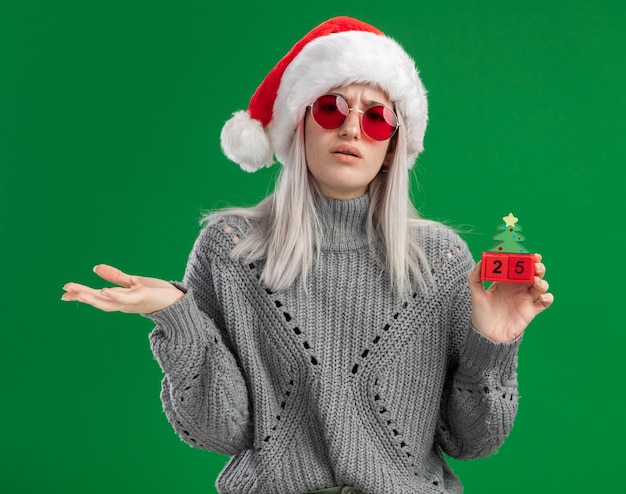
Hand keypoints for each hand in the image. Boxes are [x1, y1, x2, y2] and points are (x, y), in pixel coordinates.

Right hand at [62, 264, 183, 313]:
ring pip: (110, 302)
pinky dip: (114, 295)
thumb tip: (96, 268)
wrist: (178, 302)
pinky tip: (104, 290)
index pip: (97, 296)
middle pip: (100, 301)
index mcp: (120, 299)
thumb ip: (116, 277)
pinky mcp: (143, 297)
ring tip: (79, 293)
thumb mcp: (133, 283)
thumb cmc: (156, 293)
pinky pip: (127, 297)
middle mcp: (124, 303)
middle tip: (65, 292)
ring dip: (94, 298)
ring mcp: (133, 302)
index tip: (64, 292)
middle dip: (83, 296)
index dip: (81, 294)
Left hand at [467, 254, 553, 342]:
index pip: (518, 266)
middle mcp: (517, 287)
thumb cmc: (481, 314)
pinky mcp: (531, 311)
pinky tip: (543, 297)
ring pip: (541, 285)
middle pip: (533, 273)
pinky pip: (545, 303)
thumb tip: (480, 261)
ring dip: (542, 281)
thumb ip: (475, 278)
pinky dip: (548, 298)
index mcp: (506, 281)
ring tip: (535, 281)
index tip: (526, 254)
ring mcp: (525, 298)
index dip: (524, 258)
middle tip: (535, 265)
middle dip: (537, 267)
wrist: (487, 335)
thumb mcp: (476, 294)